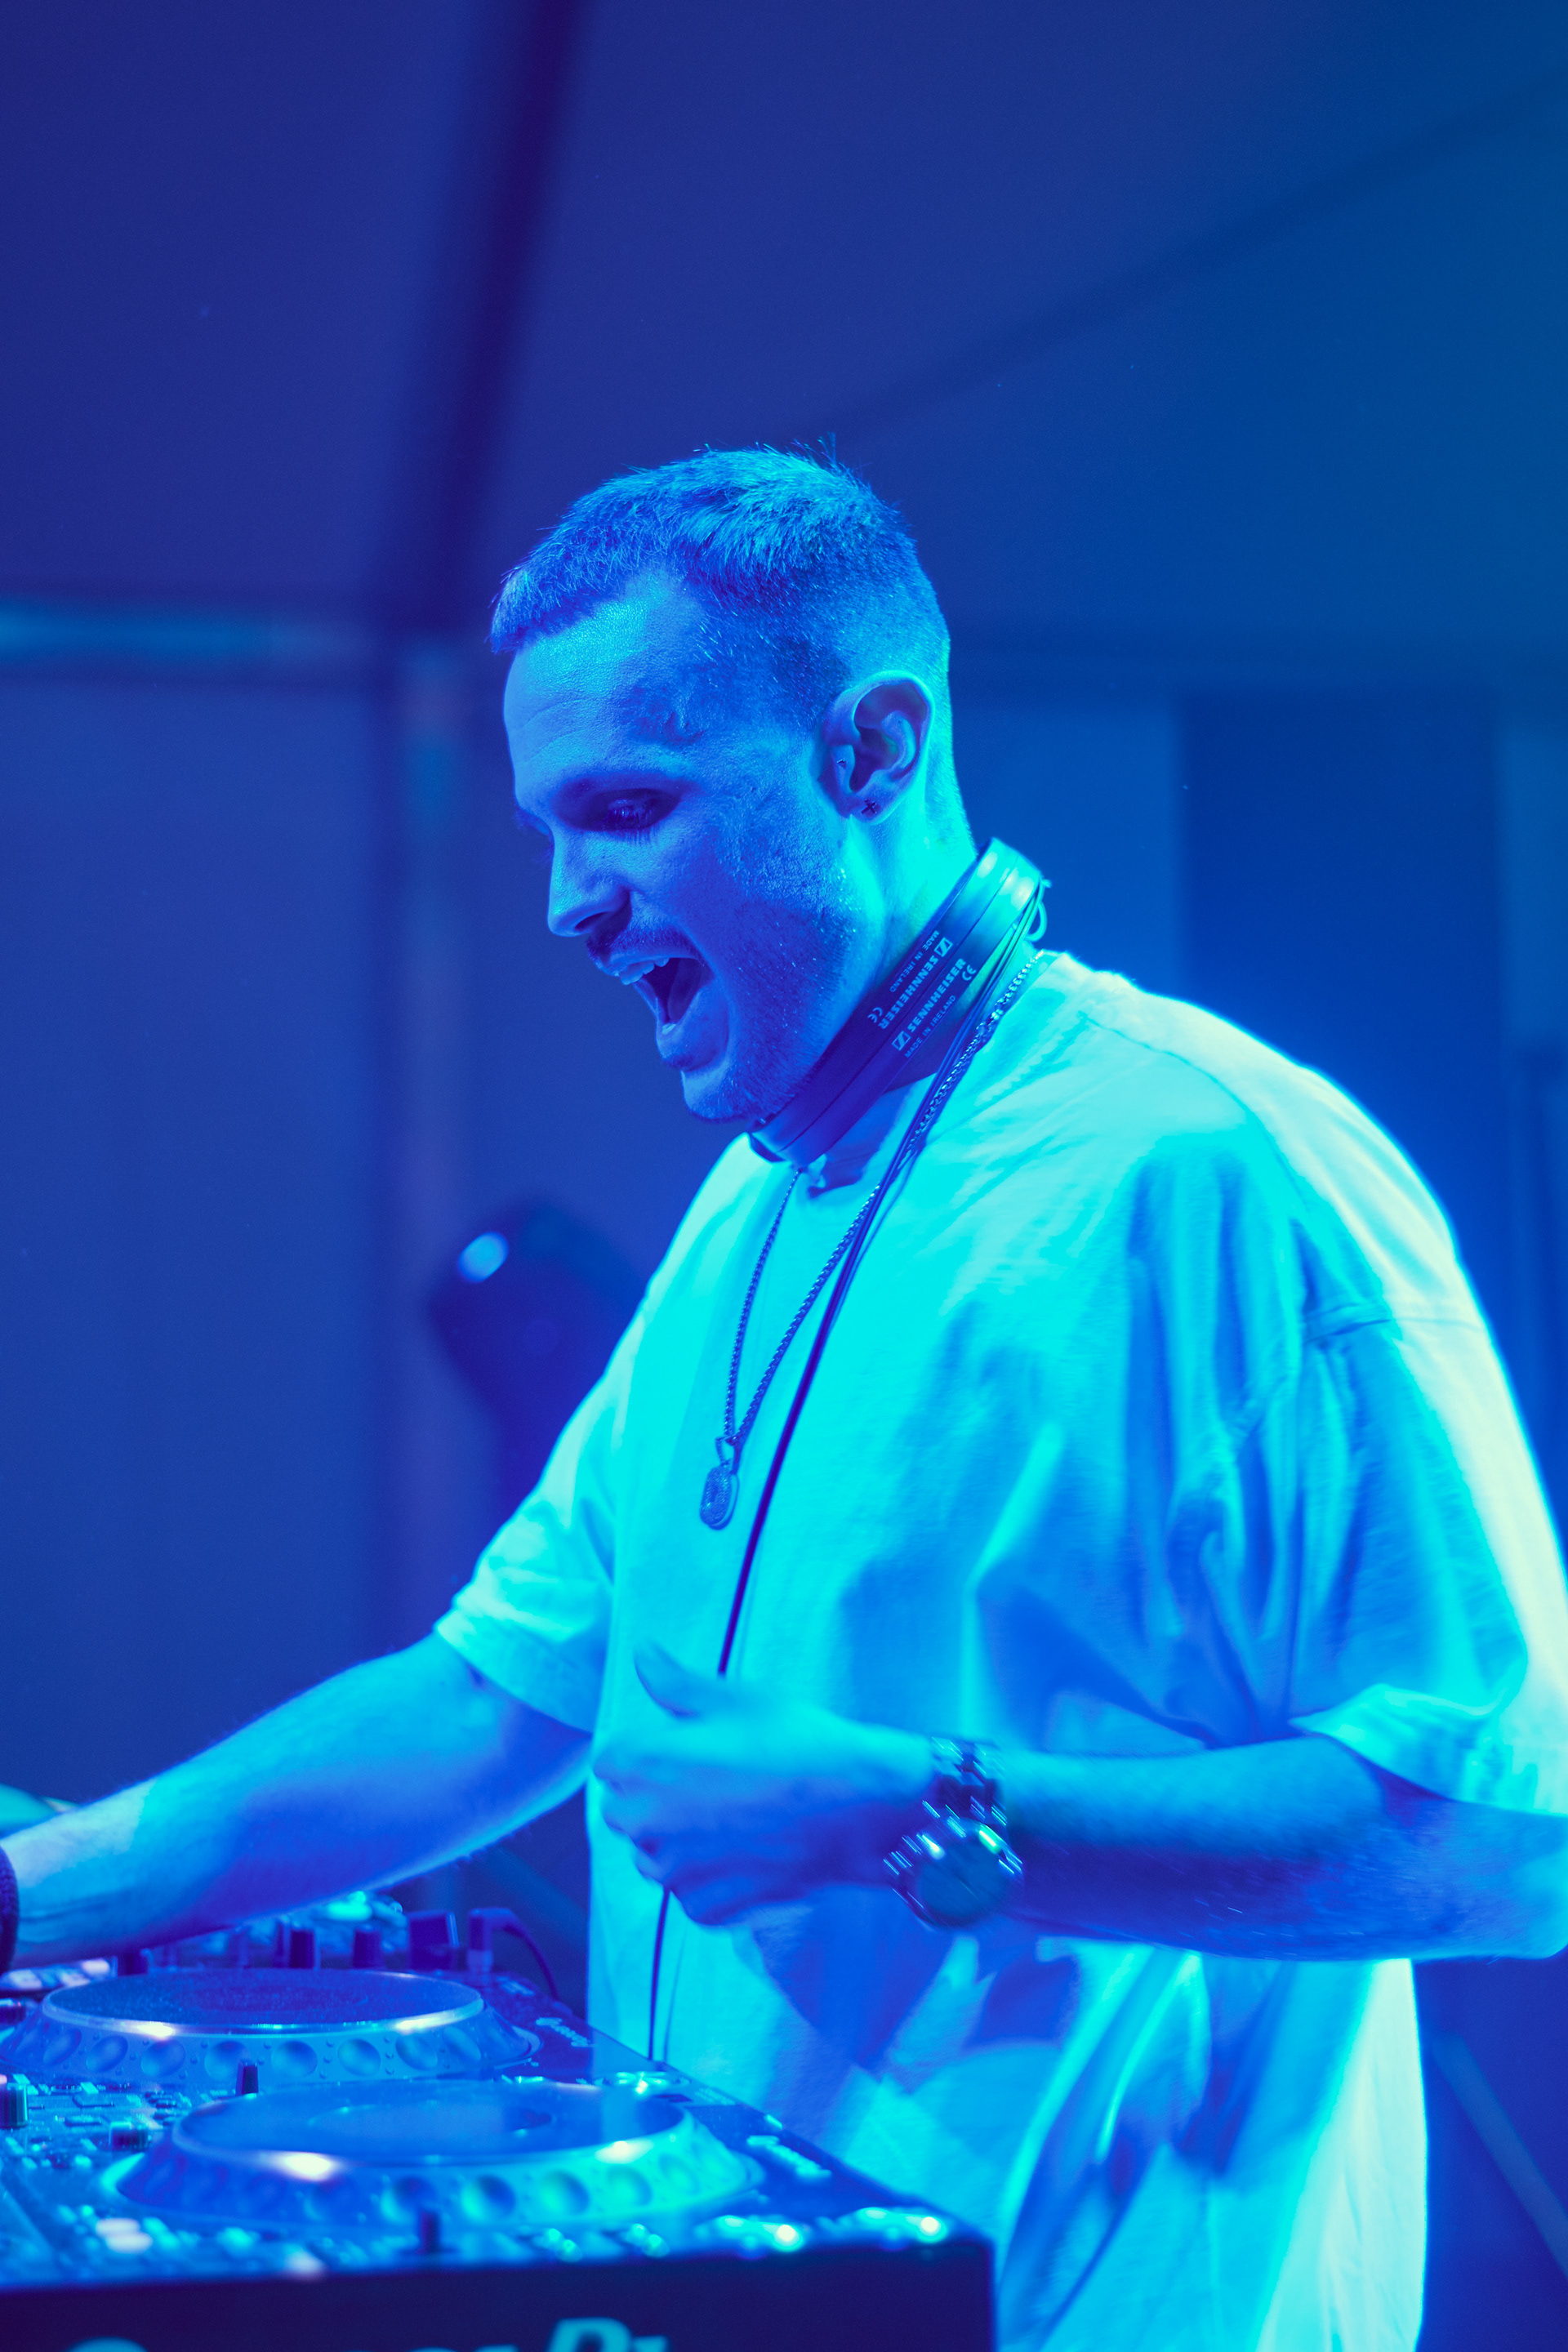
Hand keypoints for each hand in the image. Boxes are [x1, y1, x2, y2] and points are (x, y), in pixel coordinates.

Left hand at [593, 1647, 930, 1925]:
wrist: (856, 1807)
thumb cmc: (795, 1742)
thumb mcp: (734, 1698)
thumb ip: (675, 1682)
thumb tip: (640, 1655)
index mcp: (643, 1765)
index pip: (608, 1762)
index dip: (644, 1752)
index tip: (681, 1750)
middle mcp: (646, 1824)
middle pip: (625, 1811)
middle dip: (653, 1798)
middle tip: (710, 1783)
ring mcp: (675, 1873)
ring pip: (654, 1856)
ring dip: (677, 1841)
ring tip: (732, 1819)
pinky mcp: (706, 1907)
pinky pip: (689, 1892)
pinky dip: (709, 1878)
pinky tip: (747, 1853)